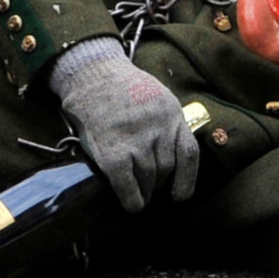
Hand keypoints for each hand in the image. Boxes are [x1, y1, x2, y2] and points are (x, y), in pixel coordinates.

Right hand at [47, 36, 198, 213]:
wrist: (89, 73)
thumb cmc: (117, 87)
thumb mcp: (153, 96)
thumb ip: (163, 122)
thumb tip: (166, 156)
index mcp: (171, 114)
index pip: (188, 154)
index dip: (187, 179)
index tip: (179, 195)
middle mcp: (159, 129)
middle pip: (166, 168)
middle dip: (158, 182)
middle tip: (148, 186)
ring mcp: (137, 141)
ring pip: (149, 178)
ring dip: (145, 190)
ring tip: (138, 193)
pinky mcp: (114, 152)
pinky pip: (127, 184)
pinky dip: (131, 198)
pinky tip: (132, 204)